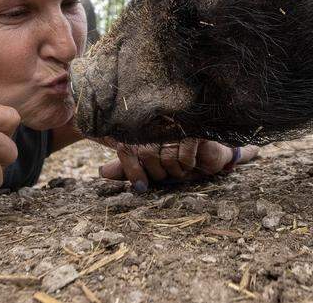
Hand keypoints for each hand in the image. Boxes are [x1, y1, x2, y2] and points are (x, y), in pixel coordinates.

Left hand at [98, 139, 258, 191]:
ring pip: (166, 158)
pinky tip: (193, 161)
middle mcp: (158, 124)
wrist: (209, 155)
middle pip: (147, 155)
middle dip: (158, 174)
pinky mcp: (193, 130)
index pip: (127, 148)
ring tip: (182, 167)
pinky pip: (183, 156)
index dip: (131, 171)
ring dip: (175, 171)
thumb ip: (128, 168)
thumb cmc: (178, 160)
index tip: (140, 187)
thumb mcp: (151, 167)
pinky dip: (188, 165)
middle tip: (168, 175)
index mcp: (144, 131)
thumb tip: (102, 171)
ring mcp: (176, 125)